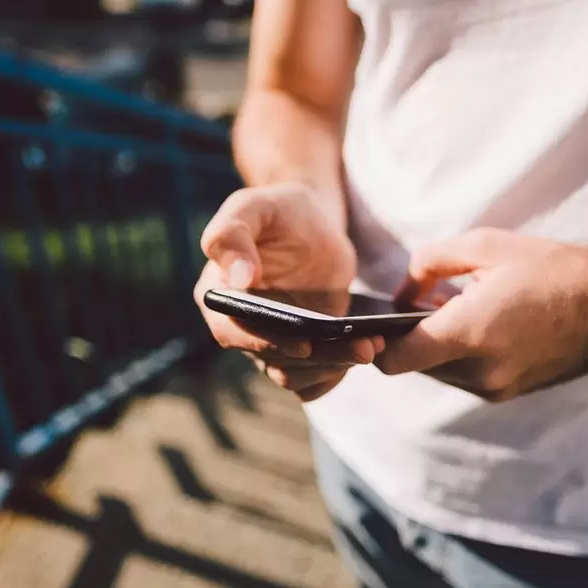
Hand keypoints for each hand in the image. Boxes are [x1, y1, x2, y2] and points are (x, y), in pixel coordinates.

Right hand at [194, 183, 382, 400]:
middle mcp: (239, 328)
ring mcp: (270, 343)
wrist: (313, 225)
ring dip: (333, 367)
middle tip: (359, 347)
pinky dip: (337, 373)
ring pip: (295, 375)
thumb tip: (238, 279)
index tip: (302, 343)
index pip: (231, 331)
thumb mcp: (254, 207)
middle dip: (316, 358)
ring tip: (369, 347)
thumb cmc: (279, 211)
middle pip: (272, 359)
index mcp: (218, 296)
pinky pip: (313, 380)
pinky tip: (364, 353)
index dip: (264, 341)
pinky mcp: (300, 352)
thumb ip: (233, 234)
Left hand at [376, 228, 587, 401]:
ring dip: (433, 346)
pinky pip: (463, 377)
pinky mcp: (508, 392)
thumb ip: (427, 264)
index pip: (393, 361)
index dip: (375, 345)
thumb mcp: (482, 246)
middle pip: (413, 365)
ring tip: (453, 310)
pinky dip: (458, 355)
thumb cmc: (548, 268)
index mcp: (468, 334)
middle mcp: (479, 371)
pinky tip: (475, 325)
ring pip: (437, 372)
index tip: (375, 324)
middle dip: (407, 337)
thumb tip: (401, 295)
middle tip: (418, 304)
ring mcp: (495, 387)